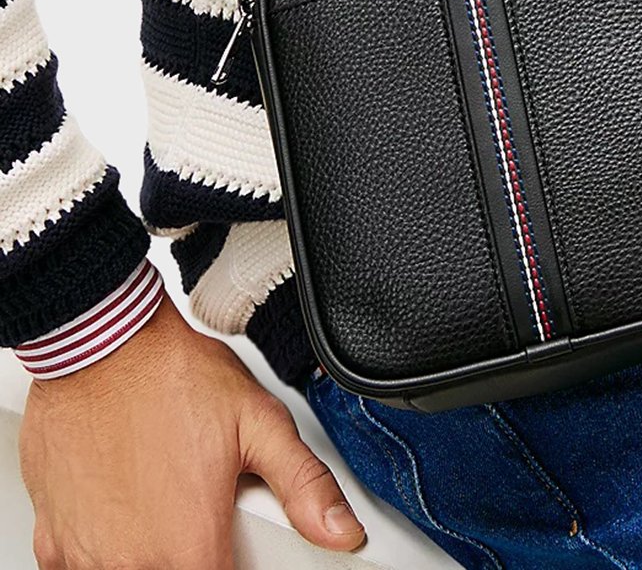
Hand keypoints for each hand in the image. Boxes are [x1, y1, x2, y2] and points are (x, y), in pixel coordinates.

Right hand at [18, 293, 365, 567]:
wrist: (103, 342)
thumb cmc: (171, 374)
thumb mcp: (258, 421)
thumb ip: (303, 484)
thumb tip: (342, 529)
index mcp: (191, 547)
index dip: (234, 566)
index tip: (229, 542)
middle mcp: (135, 563)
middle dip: (190, 556)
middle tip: (194, 510)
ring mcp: (88, 557)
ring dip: (145, 556)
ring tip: (159, 506)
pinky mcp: (52, 542)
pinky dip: (98, 553)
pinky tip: (116, 514)